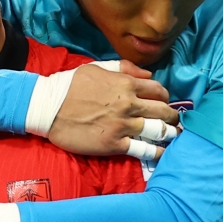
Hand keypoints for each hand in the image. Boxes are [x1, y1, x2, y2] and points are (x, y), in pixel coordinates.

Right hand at [48, 61, 178, 155]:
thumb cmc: (69, 85)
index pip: (158, 90)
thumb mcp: (97, 67)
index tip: (163, 102)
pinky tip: (164, 154)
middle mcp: (129, 104)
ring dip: (170, 133)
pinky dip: (157, 152)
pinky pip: (143, 149)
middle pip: (163, 111)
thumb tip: (148, 74)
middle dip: (171, 116)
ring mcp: (123, 126)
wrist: (48, 108)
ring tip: (174, 136)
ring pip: (158, 130)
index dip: (164, 97)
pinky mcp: (114, 144)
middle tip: (173, 121)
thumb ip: (125, 68)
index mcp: (126, 84)